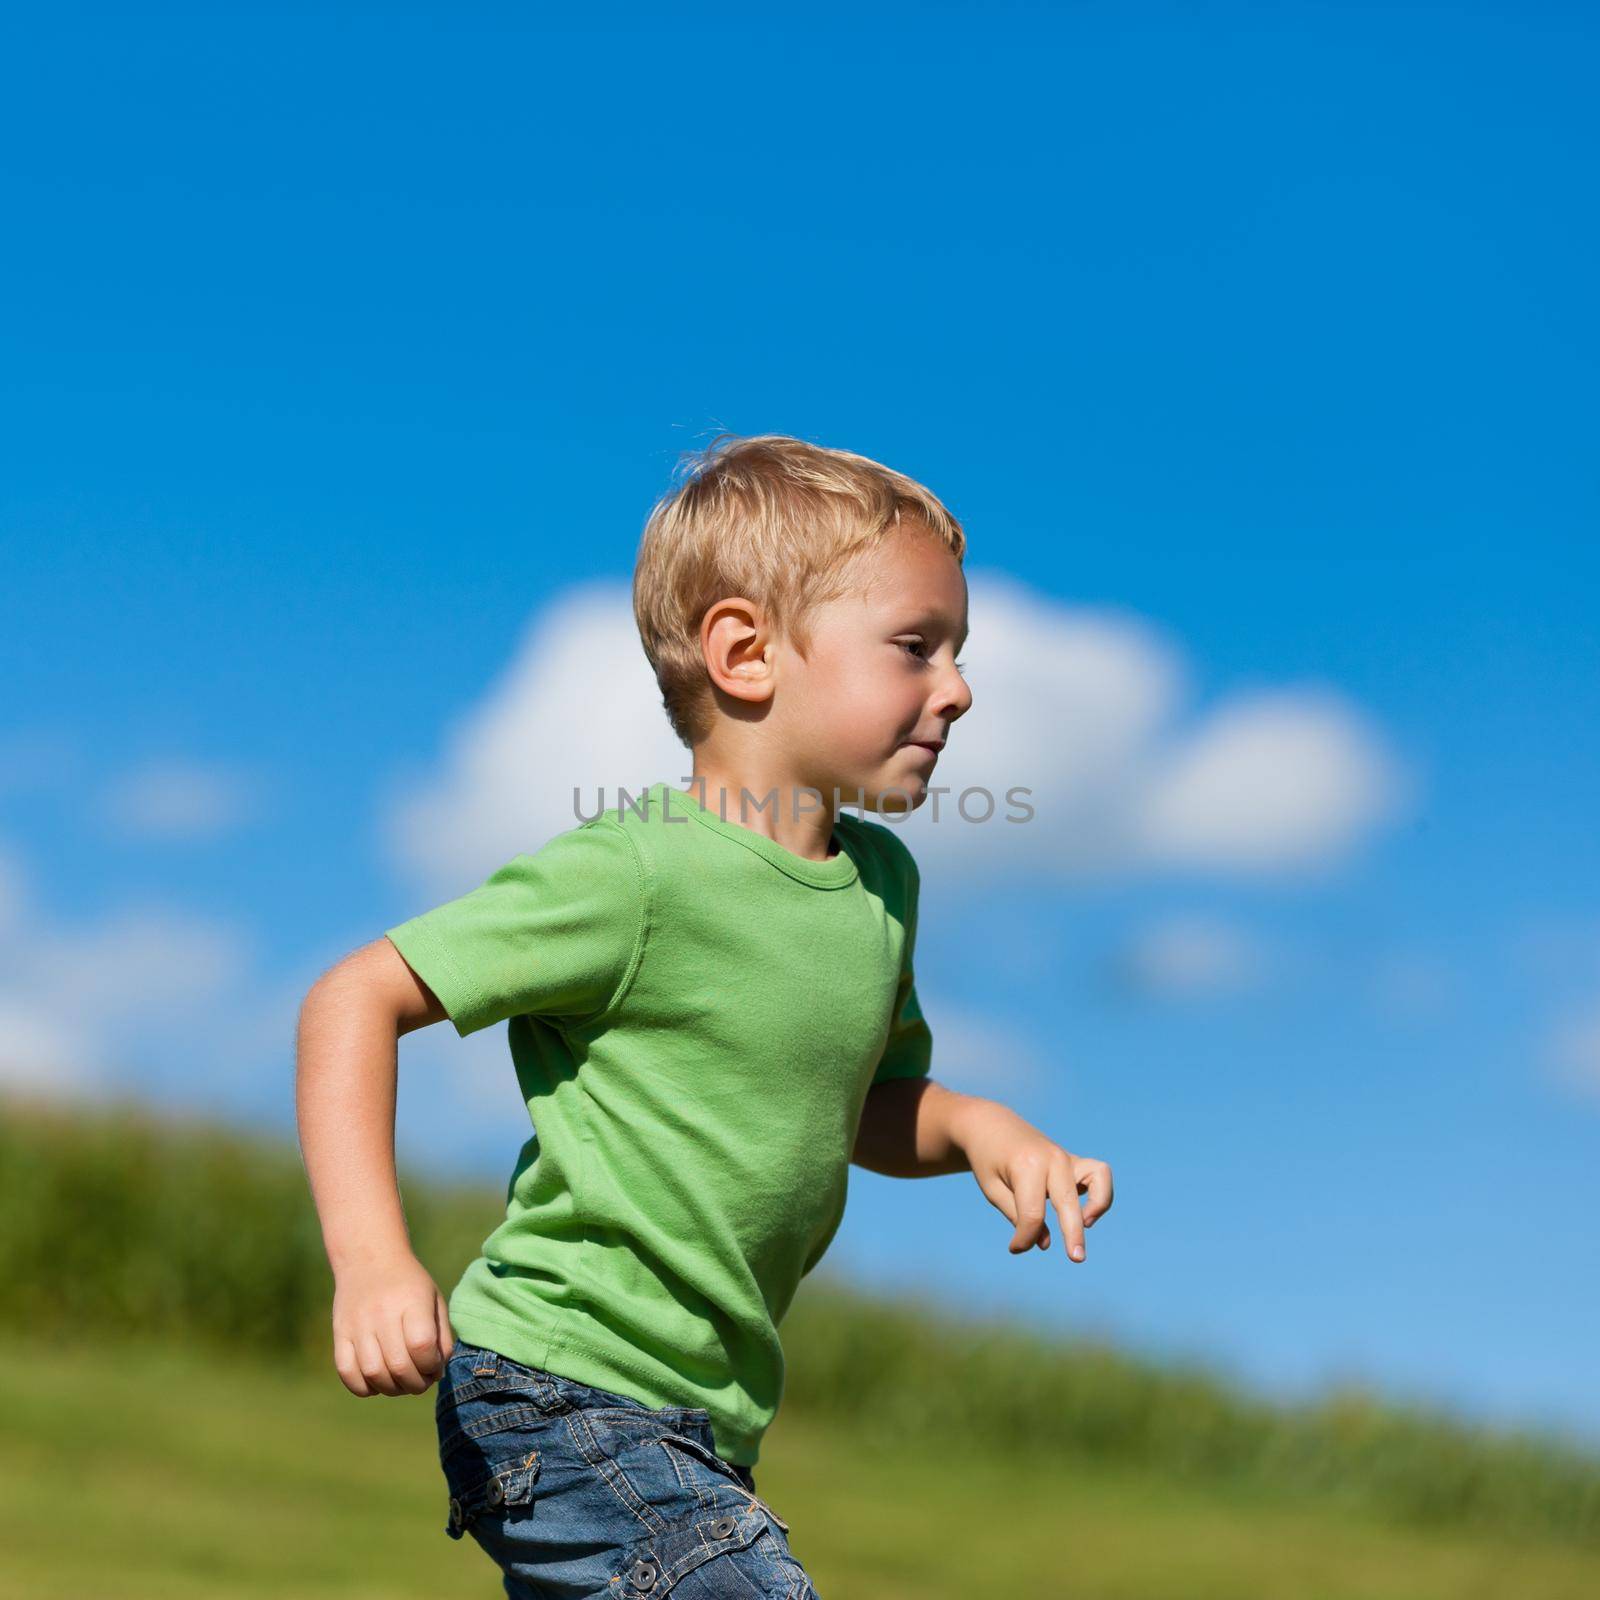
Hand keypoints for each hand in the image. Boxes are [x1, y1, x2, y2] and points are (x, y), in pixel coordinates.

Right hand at [332, 1250, 455, 1395]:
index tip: (433, 1366)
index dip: (431, 1366)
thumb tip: (436, 1373)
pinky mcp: (340, 1334)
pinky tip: (377, 1382)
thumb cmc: (409, 1284)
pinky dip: (363, 1387)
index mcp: (412, 1301)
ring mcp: (358, 1324)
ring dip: (391, 1389)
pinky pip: (347, 1373)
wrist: (369, 1258)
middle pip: (399, 1365)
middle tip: (420, 1381)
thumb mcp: (434, 1300)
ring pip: (373, 1373)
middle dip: (415, 1384)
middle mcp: (383, 1312)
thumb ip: (441, 1337)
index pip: (421, 1346)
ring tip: (401, 1383)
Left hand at [953, 1099, 1113, 1263]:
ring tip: (1086, 1223)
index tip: (1014, 1247)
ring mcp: (1066, 1157)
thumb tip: (1046, 1244)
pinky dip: (1100, 1193)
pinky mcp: (1073, 1160)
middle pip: (1067, 1202)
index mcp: (1026, 1166)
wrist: (991, 1126)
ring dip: (1099, 1204)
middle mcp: (1051, 1159)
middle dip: (1073, 1233)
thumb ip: (1018, 1216)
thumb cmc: (988, 1160)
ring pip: (1099, 1178)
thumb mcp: (993, 1189)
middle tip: (1076, 1259)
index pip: (1032, 1213)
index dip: (1025, 1237)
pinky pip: (1099, 1174)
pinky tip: (1085, 1212)